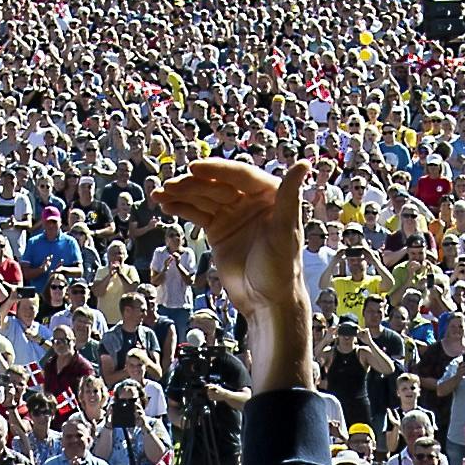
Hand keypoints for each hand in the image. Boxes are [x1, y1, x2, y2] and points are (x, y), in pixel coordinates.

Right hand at [151, 159, 310, 354]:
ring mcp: (232, 214)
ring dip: (181, 195)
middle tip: (169, 186)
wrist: (266, 301)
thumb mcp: (285, 230)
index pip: (240, 175)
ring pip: (204, 198)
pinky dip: (182, 208)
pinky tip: (166, 205)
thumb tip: (305, 163)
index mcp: (270, 194)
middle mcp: (250, 200)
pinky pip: (198, 213)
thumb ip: (290, 195)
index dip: (217, 170)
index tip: (194, 168)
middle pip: (217, 185)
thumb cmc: (282, 267)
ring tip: (160, 194)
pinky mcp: (218, 230)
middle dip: (192, 185)